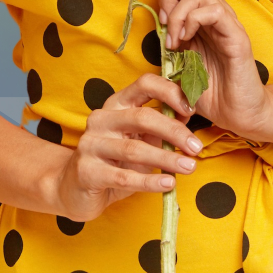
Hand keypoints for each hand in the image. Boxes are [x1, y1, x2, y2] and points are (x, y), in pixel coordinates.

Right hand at [56, 73, 204, 221]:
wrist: (76, 189)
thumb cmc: (115, 161)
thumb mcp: (140, 140)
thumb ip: (161, 127)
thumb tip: (188, 114)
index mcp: (116, 104)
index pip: (144, 84)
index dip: (170, 92)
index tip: (192, 109)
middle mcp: (101, 119)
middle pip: (143, 117)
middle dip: (174, 132)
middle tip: (196, 148)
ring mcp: (91, 144)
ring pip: (134, 149)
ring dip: (166, 159)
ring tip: (189, 167)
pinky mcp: (87, 171)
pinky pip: (124, 177)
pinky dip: (150, 181)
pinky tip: (168, 184)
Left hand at [151, 0, 272, 138]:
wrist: (237, 113)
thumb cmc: (210, 91)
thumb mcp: (179, 62)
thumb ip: (169, 40)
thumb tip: (154, 22)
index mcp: (203, 14)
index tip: (155, 2)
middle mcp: (216, 12)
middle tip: (164, 22)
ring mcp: (227, 23)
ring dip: (177, 13)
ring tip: (174, 40)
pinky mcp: (236, 37)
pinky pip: (214, 11)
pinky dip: (192, 22)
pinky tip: (186, 42)